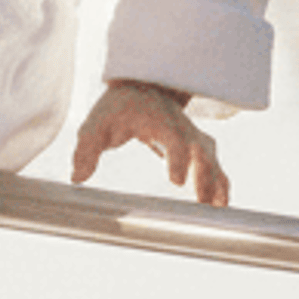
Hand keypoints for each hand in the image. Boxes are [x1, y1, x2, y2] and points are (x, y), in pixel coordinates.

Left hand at [67, 79, 229, 207]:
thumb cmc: (119, 108)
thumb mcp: (97, 123)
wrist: (142, 89)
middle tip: (202, 201)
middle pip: (202, 151)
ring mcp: (193, 139)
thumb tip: (77, 178)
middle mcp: (182, 130)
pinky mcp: (197, 149)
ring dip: (217, 183)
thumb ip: (86, 148)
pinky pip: (214, 167)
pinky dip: (220, 185)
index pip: (174, 140)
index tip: (176, 181)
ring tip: (217, 209)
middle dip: (206, 175)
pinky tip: (220, 208)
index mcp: (160, 121)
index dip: (178, 159)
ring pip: (212, 159)